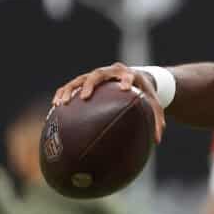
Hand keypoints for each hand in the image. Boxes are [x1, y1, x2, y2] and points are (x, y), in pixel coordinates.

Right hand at [51, 62, 165, 142]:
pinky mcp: (86, 80)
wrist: (136, 78)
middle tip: (85, 97)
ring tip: (61, 104)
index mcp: (129, 75)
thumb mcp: (154, 105)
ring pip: (80, 79)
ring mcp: (96, 75)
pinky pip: (71, 85)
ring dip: (70, 90)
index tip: (123, 88)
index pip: (127, 75)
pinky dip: (63, 93)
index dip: (125, 80)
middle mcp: (111, 72)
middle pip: (98, 74)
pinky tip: (55, 107)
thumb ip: (157, 121)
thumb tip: (158, 141)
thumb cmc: (145, 94)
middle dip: (91, 84)